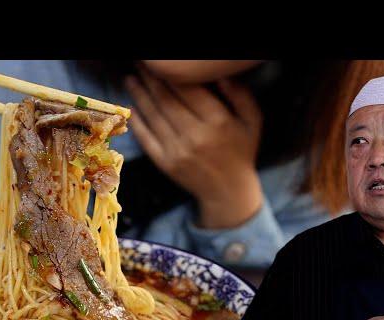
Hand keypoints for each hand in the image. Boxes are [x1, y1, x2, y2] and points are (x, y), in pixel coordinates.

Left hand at [125, 65, 262, 228]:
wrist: (229, 192)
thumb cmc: (241, 152)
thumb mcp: (252, 121)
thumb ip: (240, 94)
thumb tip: (219, 74)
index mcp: (218, 121)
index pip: (188, 89)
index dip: (171, 73)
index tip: (161, 63)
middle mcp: (195, 135)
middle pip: (166, 99)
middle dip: (151, 79)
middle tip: (141, 65)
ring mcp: (177, 151)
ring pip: (154, 115)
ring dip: (140, 95)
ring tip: (131, 79)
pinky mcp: (165, 163)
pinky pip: (146, 138)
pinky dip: (136, 121)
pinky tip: (130, 106)